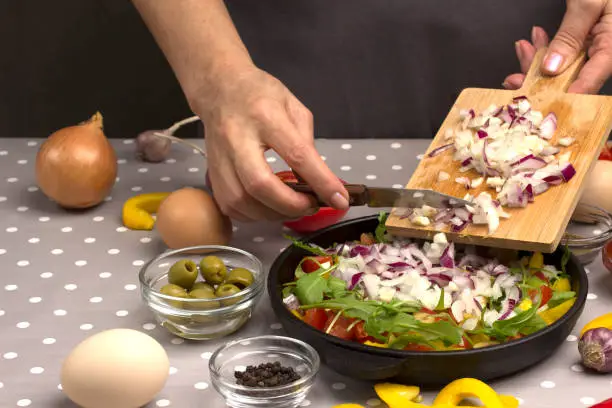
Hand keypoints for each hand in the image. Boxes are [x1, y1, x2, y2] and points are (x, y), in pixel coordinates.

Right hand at [194, 66, 348, 221]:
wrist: (219, 86)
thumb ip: (306, 142)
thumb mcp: (293, 106)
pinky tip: (267, 208)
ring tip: (291, 208)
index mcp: (266, 116)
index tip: (340, 199)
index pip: (296, 154)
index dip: (321, 182)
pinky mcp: (210, 172)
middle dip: (290, 205)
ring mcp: (220, 157)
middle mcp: (238, 138)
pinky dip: (252, 215)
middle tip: (310, 206)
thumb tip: (317, 180)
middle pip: (259, 185)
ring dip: (271, 214)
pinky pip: (229, 206)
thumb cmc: (260, 94)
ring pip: (240, 201)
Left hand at [504, 0, 611, 93]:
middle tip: (515, 78)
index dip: (566, 95)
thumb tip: (552, 67)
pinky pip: (563, 52)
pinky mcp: (585, 42)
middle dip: (539, 78)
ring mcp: (594, 48)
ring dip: (537, 60)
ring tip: (523, 48)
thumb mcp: (589, 4)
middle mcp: (604, 52)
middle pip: (570, 77)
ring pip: (562, 66)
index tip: (542, 100)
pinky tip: (534, 40)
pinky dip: (545, 48)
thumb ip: (571, 35)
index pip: (590, 81)